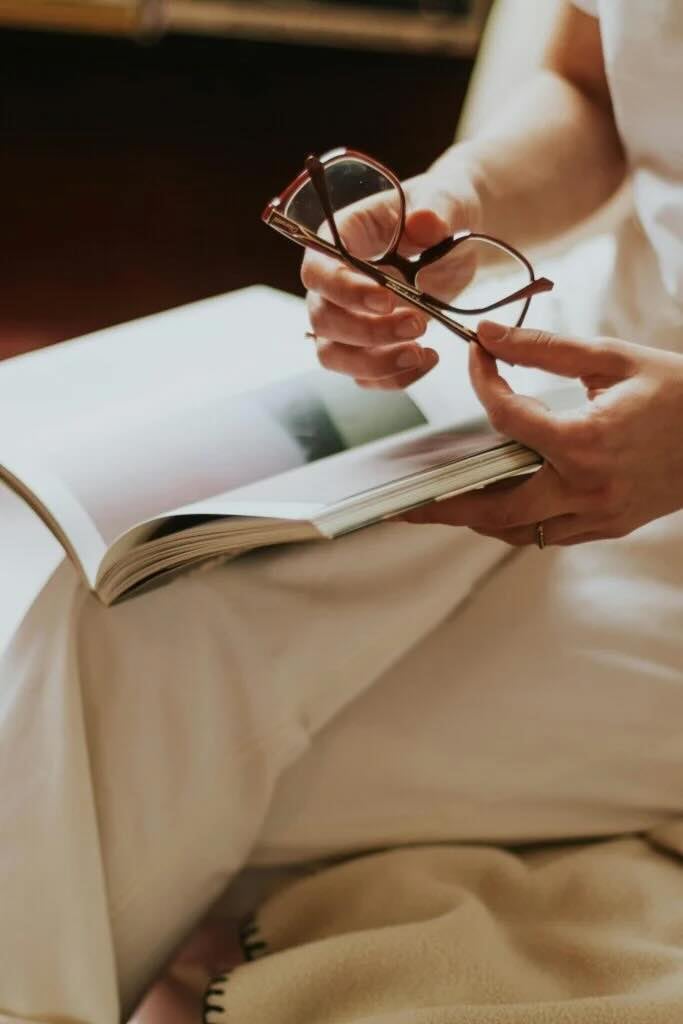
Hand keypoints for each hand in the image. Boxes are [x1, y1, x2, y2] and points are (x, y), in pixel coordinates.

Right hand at [302, 166, 481, 389]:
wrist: (454, 238)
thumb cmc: (440, 212)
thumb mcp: (445, 202)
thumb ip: (436, 210)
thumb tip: (425, 222)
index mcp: (339, 239)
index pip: (318, 271)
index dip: (344, 290)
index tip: (386, 299)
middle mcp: (332, 283)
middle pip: (322, 319)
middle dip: (368, 331)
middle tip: (417, 324)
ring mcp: (345, 319)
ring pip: (334, 355)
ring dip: (375, 363)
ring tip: (421, 353)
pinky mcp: (365, 346)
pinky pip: (364, 375)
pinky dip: (394, 377)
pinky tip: (428, 360)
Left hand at [404, 320, 682, 545]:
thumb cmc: (680, 391)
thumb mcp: (614, 358)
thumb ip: (544, 348)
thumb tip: (488, 335)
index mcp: (586, 441)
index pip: (507, 419)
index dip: (482, 385)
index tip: (475, 360)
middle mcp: (587, 487)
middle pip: (495, 509)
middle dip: (444, 507)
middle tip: (405, 503)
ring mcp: (599, 514)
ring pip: (519, 531)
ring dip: (478, 517)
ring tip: (441, 505)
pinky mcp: (610, 526)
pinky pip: (549, 534)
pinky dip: (518, 521)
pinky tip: (499, 501)